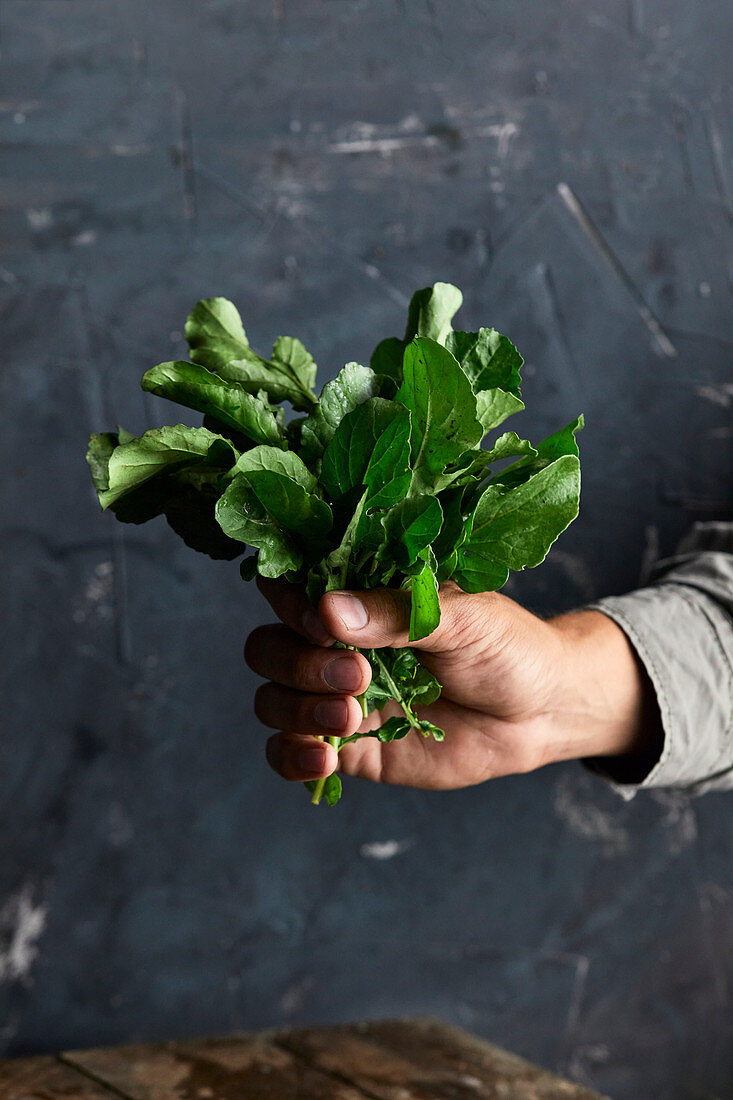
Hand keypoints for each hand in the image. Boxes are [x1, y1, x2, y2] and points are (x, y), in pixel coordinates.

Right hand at [245, 578, 660, 789]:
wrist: (538, 712)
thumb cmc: (505, 646)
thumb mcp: (463, 618)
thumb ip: (397, 614)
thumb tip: (328, 610)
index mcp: (358, 597)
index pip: (289, 587)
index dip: (289, 603)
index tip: (321, 621)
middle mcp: (335, 644)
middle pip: (268, 648)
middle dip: (297, 663)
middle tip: (354, 674)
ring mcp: (336, 697)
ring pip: (273, 699)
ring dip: (298, 709)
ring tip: (351, 717)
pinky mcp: (349, 747)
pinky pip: (292, 753)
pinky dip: (293, 758)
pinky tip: (323, 760)